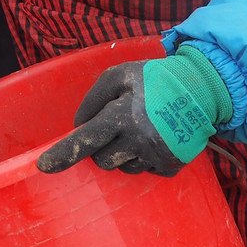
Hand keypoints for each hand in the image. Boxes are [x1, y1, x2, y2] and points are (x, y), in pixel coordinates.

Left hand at [35, 46, 231, 176]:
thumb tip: (78, 126)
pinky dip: (144, 159)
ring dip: (123, 153)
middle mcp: (138, 141)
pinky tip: (155, 139)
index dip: (63, 154)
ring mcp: (155, 156)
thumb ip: (93, 99)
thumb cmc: (154, 79)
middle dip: (102, 148)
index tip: (44, 167)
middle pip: (101, 161)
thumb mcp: (118, 75)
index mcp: (121, 116)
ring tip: (142, 129)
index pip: (85, 140)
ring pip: (122, 168)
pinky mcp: (171, 166)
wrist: (202, 90)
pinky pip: (144, 171)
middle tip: (117, 127)